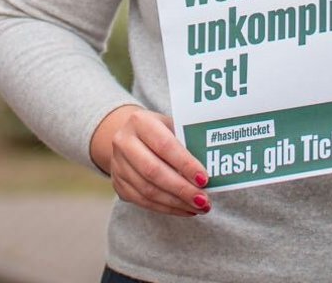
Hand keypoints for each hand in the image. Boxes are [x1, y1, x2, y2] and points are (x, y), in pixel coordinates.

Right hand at [89, 105, 209, 216]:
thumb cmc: (159, 131)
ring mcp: (118, 165)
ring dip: (176, 203)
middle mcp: (124, 142)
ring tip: (199, 207)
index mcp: (140, 122)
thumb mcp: (172, 126)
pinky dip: (166, 208)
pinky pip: (143, 201)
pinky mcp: (118, 184)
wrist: (129, 135)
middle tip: (204, 200)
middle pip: (153, 171)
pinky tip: (184, 209)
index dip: (185, 164)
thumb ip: (188, 143)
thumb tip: (214, 166)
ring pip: (148, 190)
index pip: (165, 146)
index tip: (204, 179)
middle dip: (182, 189)